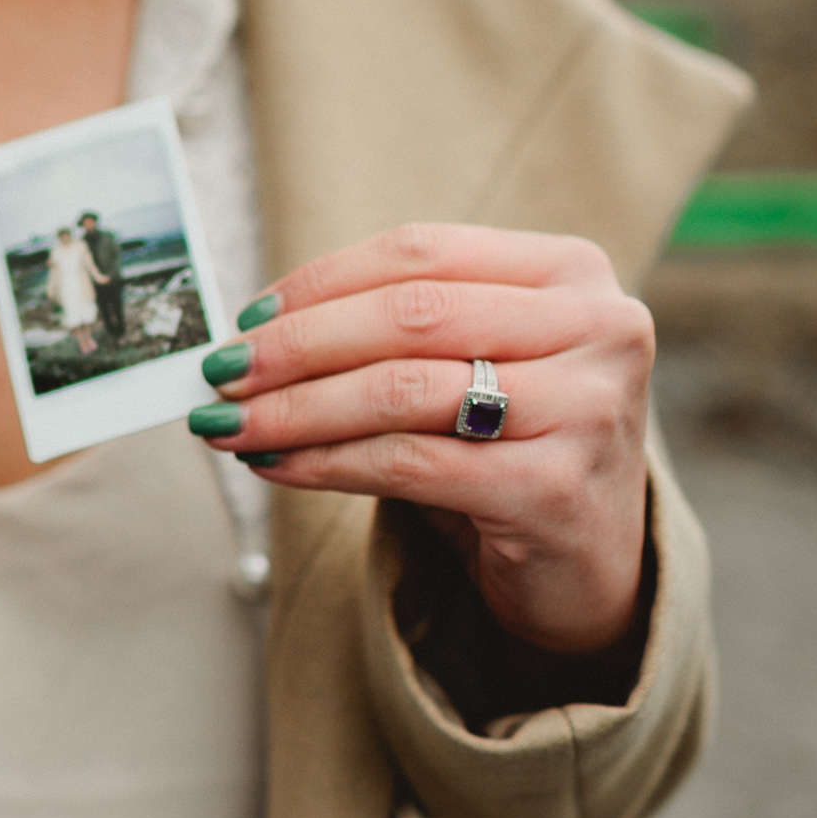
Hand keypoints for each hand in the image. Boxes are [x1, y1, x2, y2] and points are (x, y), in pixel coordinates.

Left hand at [189, 224, 652, 654]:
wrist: (591, 565)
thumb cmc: (514, 447)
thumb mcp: (474, 365)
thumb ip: (394, 332)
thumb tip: (254, 333)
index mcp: (572, 271)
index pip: (422, 251)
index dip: (323, 281)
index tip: (247, 316)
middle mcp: (596, 328)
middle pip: (409, 315)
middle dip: (297, 345)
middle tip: (220, 371)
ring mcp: (585, 409)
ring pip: (401, 390)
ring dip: (296, 407)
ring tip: (230, 422)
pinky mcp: (554, 490)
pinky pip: (408, 464)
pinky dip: (326, 462)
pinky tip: (276, 464)